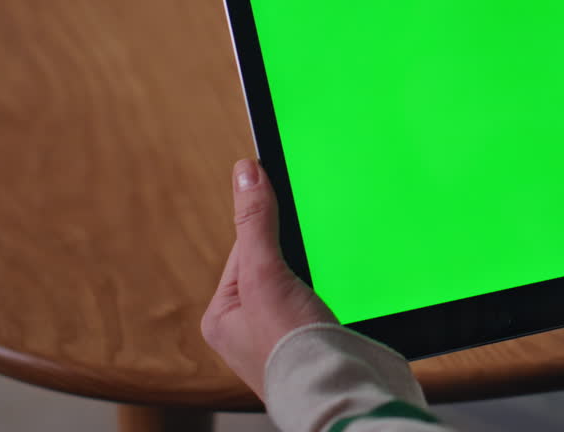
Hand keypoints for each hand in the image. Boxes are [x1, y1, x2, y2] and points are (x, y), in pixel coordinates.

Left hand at [202, 159, 337, 398]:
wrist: (339, 393)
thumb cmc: (293, 347)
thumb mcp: (266, 275)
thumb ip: (255, 222)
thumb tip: (245, 171)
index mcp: (222, 316)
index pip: (244, 249)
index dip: (270, 229)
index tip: (290, 207)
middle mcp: (246, 330)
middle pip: (273, 265)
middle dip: (296, 255)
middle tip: (315, 252)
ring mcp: (281, 338)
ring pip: (299, 284)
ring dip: (317, 276)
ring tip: (328, 282)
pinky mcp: (313, 343)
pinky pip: (319, 303)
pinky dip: (332, 294)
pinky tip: (342, 297)